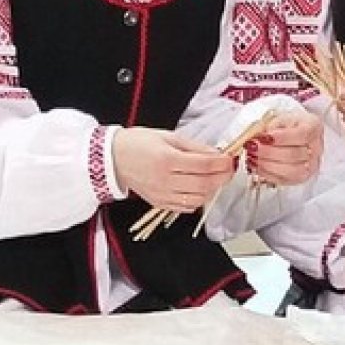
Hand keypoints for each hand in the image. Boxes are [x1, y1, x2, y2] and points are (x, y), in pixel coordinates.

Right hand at [112, 126, 235, 209]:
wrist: (114, 159)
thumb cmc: (139, 143)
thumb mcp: (168, 136)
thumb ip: (194, 146)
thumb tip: (216, 153)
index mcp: (167, 159)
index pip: (204, 165)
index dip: (222, 163)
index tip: (230, 159)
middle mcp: (165, 180)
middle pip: (204, 184)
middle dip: (222, 177)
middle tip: (229, 169)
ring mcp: (162, 195)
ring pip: (198, 198)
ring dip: (211, 189)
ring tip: (215, 178)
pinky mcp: (159, 203)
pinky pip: (186, 207)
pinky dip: (198, 199)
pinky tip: (200, 188)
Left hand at [244, 110, 322, 186]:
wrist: (294, 134)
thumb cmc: (287, 124)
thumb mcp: (281, 117)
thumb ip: (272, 125)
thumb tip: (258, 136)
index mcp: (313, 127)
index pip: (301, 135)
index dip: (281, 138)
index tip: (262, 137)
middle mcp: (316, 148)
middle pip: (293, 155)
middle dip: (268, 152)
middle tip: (251, 147)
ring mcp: (311, 165)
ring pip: (290, 171)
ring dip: (266, 165)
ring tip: (251, 157)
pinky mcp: (300, 178)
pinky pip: (284, 180)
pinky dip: (267, 174)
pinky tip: (255, 166)